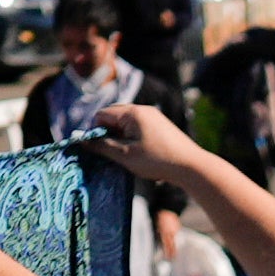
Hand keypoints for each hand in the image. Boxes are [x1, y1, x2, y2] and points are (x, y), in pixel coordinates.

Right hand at [83, 103, 198, 188]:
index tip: (96, 148)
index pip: (102, 114)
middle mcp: (143, 109)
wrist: (191, 166)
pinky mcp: (160, 124)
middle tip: (109, 152)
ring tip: (124, 154)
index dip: (95, 130)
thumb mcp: (125, 156)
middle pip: (114, 115)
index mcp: (132, 113)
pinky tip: (137, 152)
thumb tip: (83, 140)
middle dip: (107, 132)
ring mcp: (153, 116)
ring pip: (126, 121)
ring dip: (119, 136)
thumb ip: (103, 146)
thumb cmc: (157, 161)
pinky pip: (138, 125)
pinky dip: (131, 136)